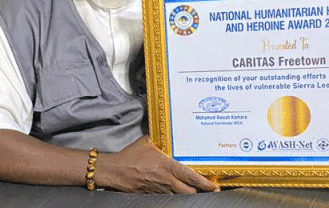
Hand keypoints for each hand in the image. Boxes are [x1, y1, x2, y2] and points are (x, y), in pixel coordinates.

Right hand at [97, 136, 219, 193]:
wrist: (114, 171)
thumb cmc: (130, 156)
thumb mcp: (147, 142)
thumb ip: (159, 140)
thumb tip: (166, 132)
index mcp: (166, 166)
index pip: (190, 177)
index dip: (204, 183)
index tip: (214, 186)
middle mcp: (165, 180)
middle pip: (189, 192)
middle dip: (199, 192)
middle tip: (209, 190)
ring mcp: (159, 190)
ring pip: (179, 197)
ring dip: (188, 195)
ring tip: (196, 192)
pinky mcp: (152, 195)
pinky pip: (167, 197)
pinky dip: (175, 196)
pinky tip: (178, 193)